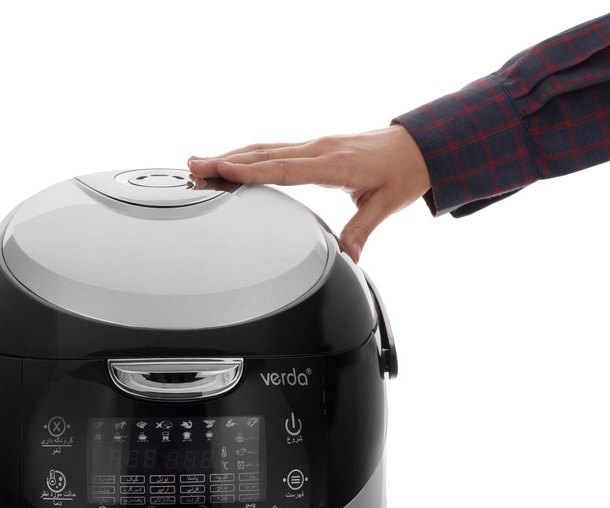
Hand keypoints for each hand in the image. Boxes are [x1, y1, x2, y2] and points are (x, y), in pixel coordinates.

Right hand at [188, 125, 429, 261]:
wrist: (418, 145)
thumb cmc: (403, 173)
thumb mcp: (385, 205)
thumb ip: (360, 230)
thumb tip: (348, 258)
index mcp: (334, 164)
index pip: (285, 168)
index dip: (252, 170)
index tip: (222, 170)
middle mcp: (319, 150)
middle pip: (265, 155)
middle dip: (227, 160)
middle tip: (193, 165)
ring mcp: (314, 147)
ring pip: (265, 149)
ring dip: (231, 155)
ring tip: (199, 161)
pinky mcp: (313, 149)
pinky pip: (274, 150)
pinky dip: (249, 155)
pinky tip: (230, 160)